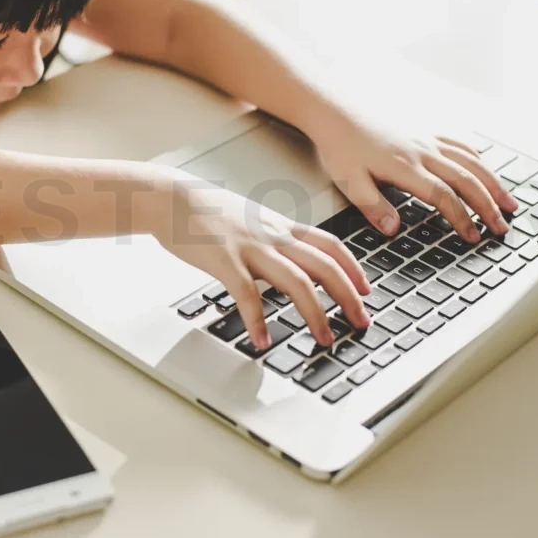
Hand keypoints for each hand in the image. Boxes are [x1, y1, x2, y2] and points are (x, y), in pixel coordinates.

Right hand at [142, 169, 371, 350]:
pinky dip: (258, 320)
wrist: (170, 196)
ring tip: (324, 339)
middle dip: (348, 296)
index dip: (354, 269)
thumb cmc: (206, 211)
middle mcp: (272, 236)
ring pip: (296, 281)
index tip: (366, 290)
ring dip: (315, 313)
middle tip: (360, 322)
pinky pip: (247, 295)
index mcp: (280, 226)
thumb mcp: (250, 218)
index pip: (330, 245)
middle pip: (324, 266)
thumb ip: (272, 238)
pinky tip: (262, 341)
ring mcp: (250, 248)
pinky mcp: (224, 261)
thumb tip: (289, 259)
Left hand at [307, 111, 518, 241]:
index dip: (462, 219)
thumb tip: (394, 230)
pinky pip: (461, 143)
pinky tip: (485, 169)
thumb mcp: (350, 183)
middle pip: (467, 180)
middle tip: (502, 227)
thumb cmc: (340, 146)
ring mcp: (428, 138)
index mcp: (406, 168)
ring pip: (471, 161)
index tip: (473, 237)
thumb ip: (373, 207)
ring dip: (493, 183)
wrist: (336, 109)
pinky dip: (479, 158)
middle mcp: (424, 151)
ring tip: (509, 203)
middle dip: (488, 206)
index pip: (444, 197)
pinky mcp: (426, 129)